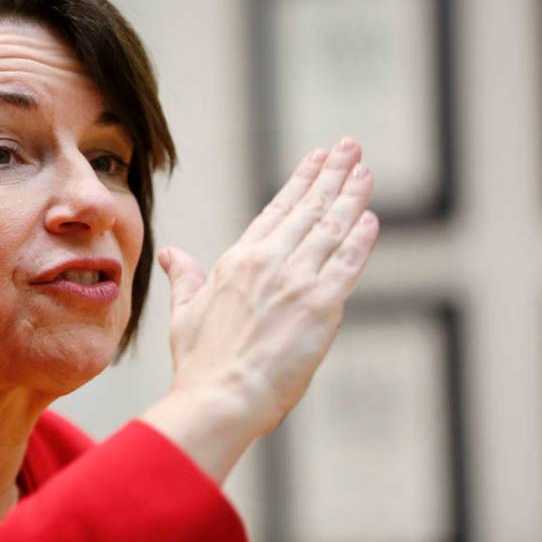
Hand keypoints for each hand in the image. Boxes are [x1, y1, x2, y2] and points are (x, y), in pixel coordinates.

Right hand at [142, 138, 378, 482]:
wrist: (220, 396)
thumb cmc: (201, 362)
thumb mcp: (186, 312)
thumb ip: (184, 278)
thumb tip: (170, 255)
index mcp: (237, 260)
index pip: (277, 209)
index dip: (301, 181)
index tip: (316, 158)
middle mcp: (268, 262)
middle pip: (309, 208)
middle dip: (333, 173)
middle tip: (350, 146)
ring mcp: (296, 281)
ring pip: (331, 228)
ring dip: (352, 196)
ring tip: (365, 170)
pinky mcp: (322, 306)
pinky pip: (347, 263)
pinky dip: (361, 239)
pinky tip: (371, 218)